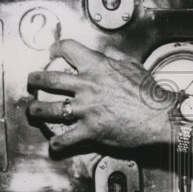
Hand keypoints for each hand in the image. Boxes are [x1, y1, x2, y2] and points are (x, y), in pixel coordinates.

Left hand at [27, 39, 177, 152]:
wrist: (160, 116)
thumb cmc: (150, 93)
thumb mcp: (134, 66)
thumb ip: (116, 58)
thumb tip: (107, 54)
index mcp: (98, 67)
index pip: (68, 49)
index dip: (56, 48)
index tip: (52, 52)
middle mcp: (87, 86)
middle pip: (49, 78)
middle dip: (35, 79)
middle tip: (33, 81)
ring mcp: (86, 109)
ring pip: (48, 108)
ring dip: (36, 110)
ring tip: (33, 110)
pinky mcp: (89, 130)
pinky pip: (65, 138)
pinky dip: (57, 143)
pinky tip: (55, 143)